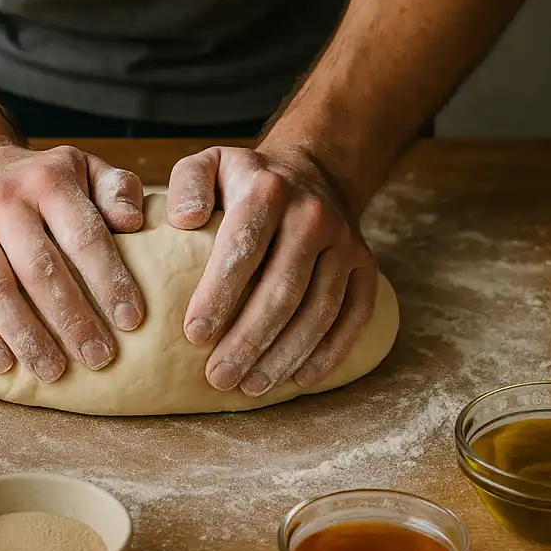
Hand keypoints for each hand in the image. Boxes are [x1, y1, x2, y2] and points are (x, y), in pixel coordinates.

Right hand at [0, 144, 145, 381]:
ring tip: (54, 371)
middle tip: (99, 357)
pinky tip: (3, 364)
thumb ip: (117, 189)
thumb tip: (132, 222)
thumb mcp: (84, 169)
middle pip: (40, 269)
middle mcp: (1, 200)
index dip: (110, 281)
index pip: (84, 236)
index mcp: (47, 180)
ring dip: (26, 337)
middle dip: (73, 320)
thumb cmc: (41, 183)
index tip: (131, 320)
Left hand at [166, 144, 377, 395]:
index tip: (193, 334)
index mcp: (269, 190)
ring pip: (318, 310)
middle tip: (218, 377)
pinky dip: (328, 353)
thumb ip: (187, 184)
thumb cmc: (246, 180)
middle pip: (282, 289)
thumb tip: (184, 221)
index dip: (219, 294)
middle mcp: (312, 215)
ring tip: (250, 386)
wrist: (314, 170)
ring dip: (284, 355)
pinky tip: (299, 379)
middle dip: (249, 340)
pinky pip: (353, 317)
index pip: (243, 248)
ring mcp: (345, 242)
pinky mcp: (366, 266)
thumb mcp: (209, 163)